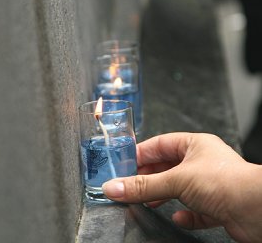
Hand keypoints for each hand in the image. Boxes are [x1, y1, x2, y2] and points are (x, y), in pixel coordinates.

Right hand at [102, 132, 261, 242]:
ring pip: (180, 188)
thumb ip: (144, 186)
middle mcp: (203, 162)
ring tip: (147, 202)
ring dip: (164, 196)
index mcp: (195, 145)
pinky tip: (178, 217)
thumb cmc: (225, 181)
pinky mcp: (218, 205)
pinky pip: (196, 208)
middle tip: (130, 185)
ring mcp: (210, 184)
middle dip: (150, 177)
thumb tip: (115, 186)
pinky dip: (185, 213)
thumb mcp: (177, 180)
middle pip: (168, 167)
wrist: (257, 209)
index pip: (161, 144)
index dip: (141, 153)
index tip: (123, 164)